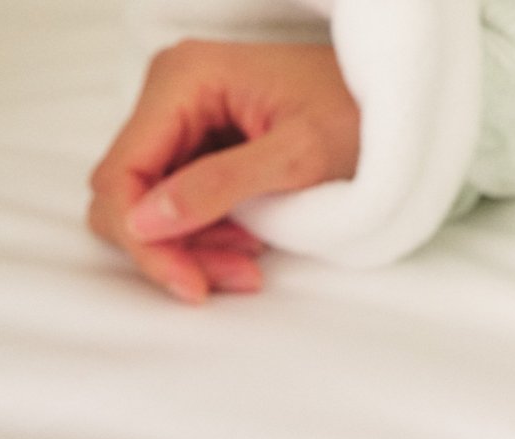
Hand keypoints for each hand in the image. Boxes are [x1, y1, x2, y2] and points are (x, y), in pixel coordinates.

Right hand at [88, 40, 359, 303]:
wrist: (392, 108)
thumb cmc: (358, 115)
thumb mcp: (295, 157)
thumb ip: (217, 187)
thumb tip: (144, 222)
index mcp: (184, 79)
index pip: (122, 177)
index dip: (143, 241)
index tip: (189, 283)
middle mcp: (170, 94)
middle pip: (125, 199)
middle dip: (170, 249)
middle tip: (229, 276)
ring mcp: (179, 120)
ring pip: (147, 213)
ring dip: (191, 250)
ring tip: (249, 263)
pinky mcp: (194, 148)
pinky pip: (174, 210)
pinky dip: (204, 240)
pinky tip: (247, 247)